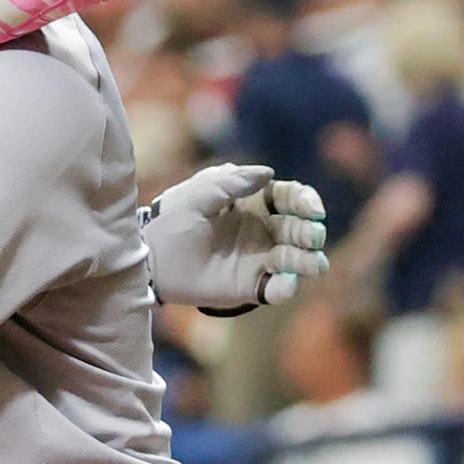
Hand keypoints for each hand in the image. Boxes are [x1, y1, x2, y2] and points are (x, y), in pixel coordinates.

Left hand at [141, 163, 328, 311]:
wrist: (150, 259)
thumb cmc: (174, 219)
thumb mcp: (199, 193)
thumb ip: (232, 181)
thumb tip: (269, 173)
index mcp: (257, 202)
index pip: (293, 199)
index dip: (307, 202)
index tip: (312, 209)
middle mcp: (265, 230)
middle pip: (300, 229)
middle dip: (310, 233)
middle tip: (311, 236)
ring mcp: (260, 259)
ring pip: (296, 260)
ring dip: (309, 262)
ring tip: (313, 264)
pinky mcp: (251, 286)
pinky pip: (276, 289)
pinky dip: (285, 288)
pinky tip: (284, 286)